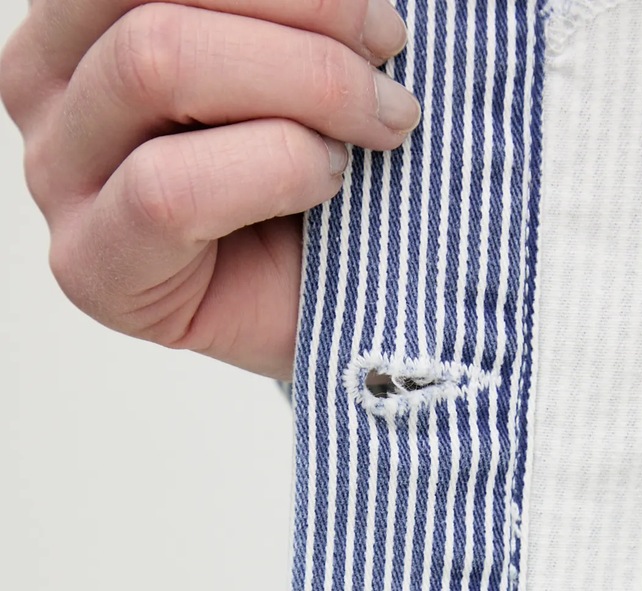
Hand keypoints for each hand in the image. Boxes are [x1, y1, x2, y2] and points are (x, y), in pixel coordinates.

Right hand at [0, 1, 419, 378]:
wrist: (340, 308)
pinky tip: (329, 183)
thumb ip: (275, 14)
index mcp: (87, 11)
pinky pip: (167, 189)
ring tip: (377, 129)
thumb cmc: (318, 176)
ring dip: (305, 88)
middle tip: (391, 72)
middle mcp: (48, 80)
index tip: (377, 22)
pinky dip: (275, 170)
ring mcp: (55, 175)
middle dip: (305, 22)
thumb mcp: (292, 63)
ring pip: (154, 62)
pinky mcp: (89, 265)